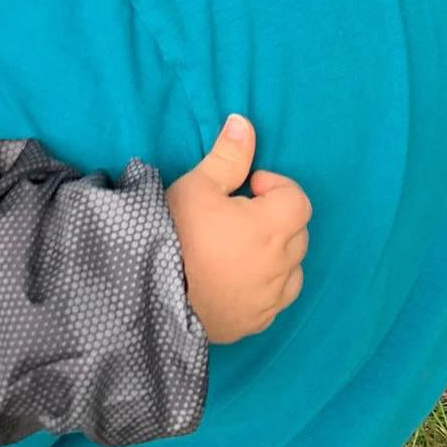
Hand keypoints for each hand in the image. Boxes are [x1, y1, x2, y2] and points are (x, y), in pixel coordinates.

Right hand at [166, 116, 310, 343]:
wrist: (149, 292)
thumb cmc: (177, 232)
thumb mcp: (198, 185)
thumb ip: (228, 156)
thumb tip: (243, 122)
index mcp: (271, 228)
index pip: (297, 200)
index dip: (274, 187)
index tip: (247, 187)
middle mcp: (280, 266)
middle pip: (297, 233)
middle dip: (275, 217)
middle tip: (239, 213)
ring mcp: (270, 300)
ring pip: (292, 270)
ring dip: (275, 253)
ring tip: (239, 247)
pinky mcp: (256, 323)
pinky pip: (276, 300)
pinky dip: (266, 285)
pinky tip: (236, 278)